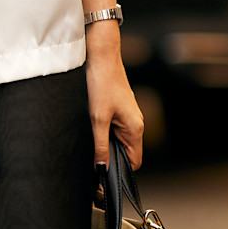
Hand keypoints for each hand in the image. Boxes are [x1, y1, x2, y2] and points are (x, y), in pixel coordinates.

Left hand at [84, 30, 143, 170]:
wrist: (102, 58)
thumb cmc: (102, 84)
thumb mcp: (97, 119)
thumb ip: (100, 146)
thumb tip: (101, 168)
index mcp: (135, 129)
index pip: (135, 162)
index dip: (120, 169)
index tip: (103, 171)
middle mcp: (136, 124)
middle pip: (126, 152)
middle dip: (111, 156)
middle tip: (92, 154)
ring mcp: (129, 116)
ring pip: (119, 140)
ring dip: (106, 143)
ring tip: (92, 135)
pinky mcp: (121, 110)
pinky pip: (116, 129)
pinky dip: (105, 131)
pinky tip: (94, 124)